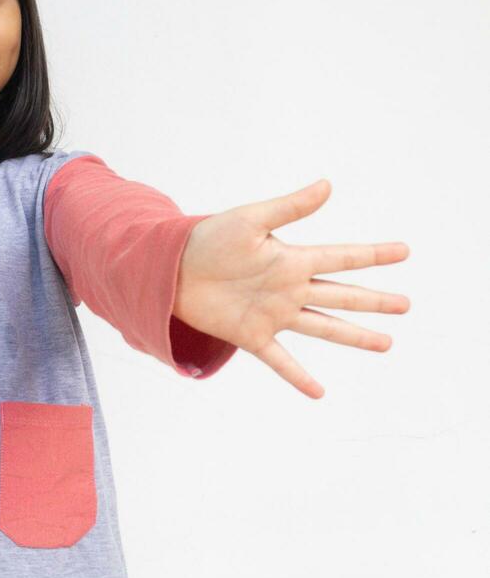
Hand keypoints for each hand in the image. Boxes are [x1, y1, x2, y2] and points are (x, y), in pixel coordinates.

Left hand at [172, 179, 410, 398]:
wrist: (169, 269)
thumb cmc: (207, 239)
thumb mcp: (250, 220)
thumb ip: (289, 208)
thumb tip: (327, 185)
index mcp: (291, 259)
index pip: (341, 257)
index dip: (372, 255)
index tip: (404, 251)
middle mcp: (289, 288)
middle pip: (340, 296)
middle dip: (373, 301)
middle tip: (406, 305)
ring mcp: (273, 314)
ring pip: (323, 328)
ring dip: (354, 336)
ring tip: (386, 344)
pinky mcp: (251, 336)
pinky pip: (280, 360)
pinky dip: (298, 377)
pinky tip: (319, 393)